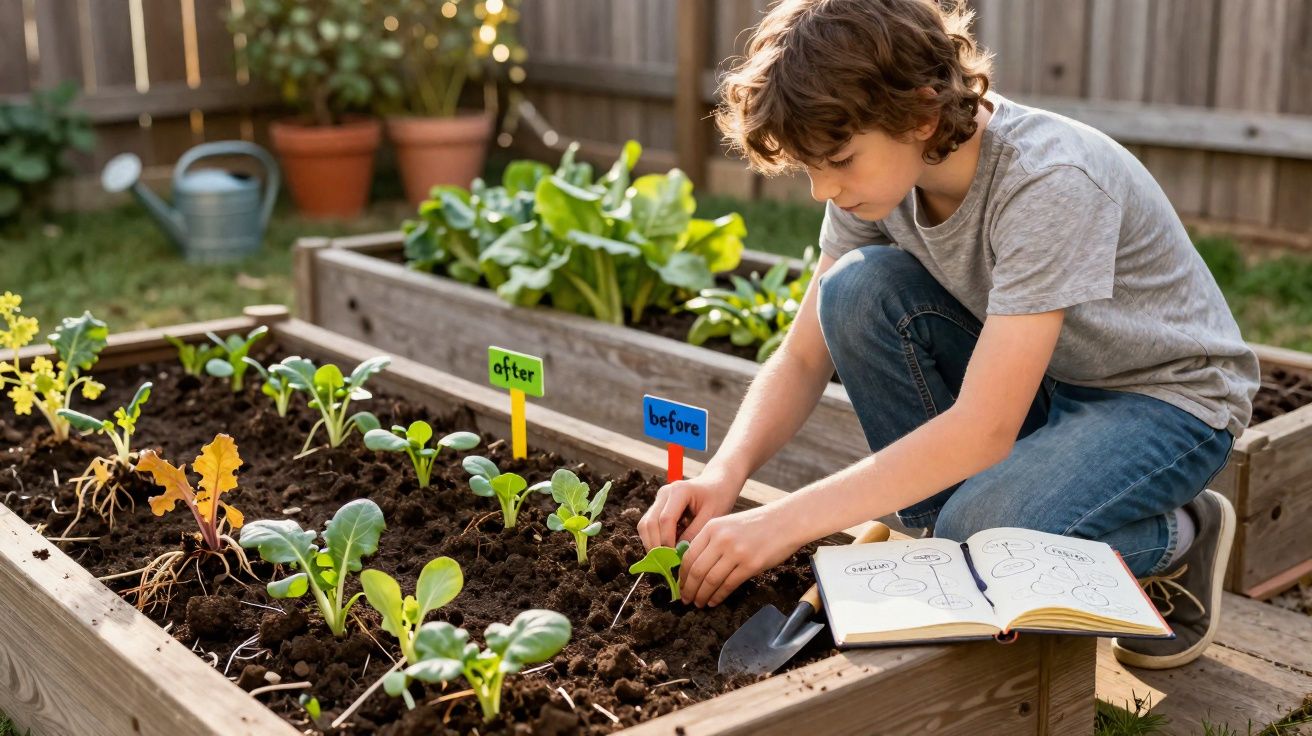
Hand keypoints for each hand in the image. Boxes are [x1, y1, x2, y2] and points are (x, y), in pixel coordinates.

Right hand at [637, 467, 742, 550]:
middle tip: (667, 564)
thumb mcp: (712, 516)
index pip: (665, 519)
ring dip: (652, 544)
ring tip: (666, 559)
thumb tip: (678, 553)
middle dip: (656, 546)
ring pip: (645, 525)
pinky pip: (648, 526)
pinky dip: (654, 539)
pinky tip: (667, 550)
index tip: (674, 558)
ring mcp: (659, 499)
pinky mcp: (657, 506)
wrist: (717, 484)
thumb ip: (695, 533)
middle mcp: (664, 493)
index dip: (667, 541)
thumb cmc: (718, 498)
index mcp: (679, 491)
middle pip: (649, 523)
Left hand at [678, 503, 801, 607]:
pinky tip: (714, 601)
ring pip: (710, 580)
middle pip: (697, 570)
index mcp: (712, 527)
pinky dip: (718, 596)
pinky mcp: (750, 565)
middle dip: (689, 589)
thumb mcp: (728, 524)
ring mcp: (736, 552)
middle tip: (686, 599)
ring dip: (702, 595)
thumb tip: (694, 566)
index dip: (682, 575)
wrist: (786, 520)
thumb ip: (711, 540)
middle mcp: (721, 539)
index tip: (680, 585)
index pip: (688, 556)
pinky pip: (728, 585)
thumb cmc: (757, 524)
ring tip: (699, 603)